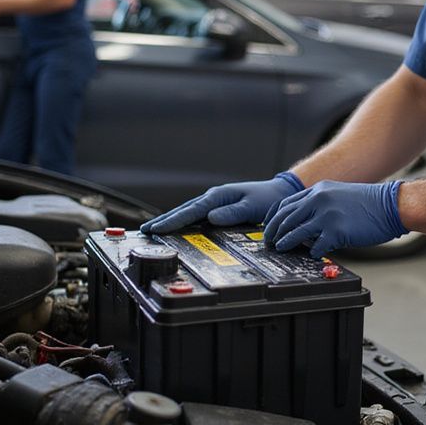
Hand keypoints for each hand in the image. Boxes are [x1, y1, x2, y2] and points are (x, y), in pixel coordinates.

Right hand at [139, 173, 302, 234]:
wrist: (280, 193)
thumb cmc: (268, 200)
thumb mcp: (252, 206)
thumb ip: (232, 213)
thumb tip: (209, 218)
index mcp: (218, 196)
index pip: (191, 211)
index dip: (172, 221)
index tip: (156, 229)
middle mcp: (213, 199)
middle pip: (184, 211)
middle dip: (164, 221)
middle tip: (145, 231)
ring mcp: (215, 203)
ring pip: (188, 213)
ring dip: (171, 221)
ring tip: (153, 231)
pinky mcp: (219, 209)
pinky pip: (197, 216)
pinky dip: (183, 222)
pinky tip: (176, 229)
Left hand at [264, 180, 405, 259]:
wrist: (391, 205)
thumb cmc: (368, 203)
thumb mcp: (338, 194)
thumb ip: (320, 203)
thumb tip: (303, 222)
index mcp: (318, 190)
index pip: (286, 204)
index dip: (274, 218)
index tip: (270, 227)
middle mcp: (319, 199)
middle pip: (286, 217)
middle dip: (274, 231)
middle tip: (270, 242)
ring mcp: (327, 215)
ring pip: (295, 231)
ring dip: (285, 242)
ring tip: (281, 248)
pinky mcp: (337, 231)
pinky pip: (316, 246)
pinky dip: (311, 251)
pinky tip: (313, 254)